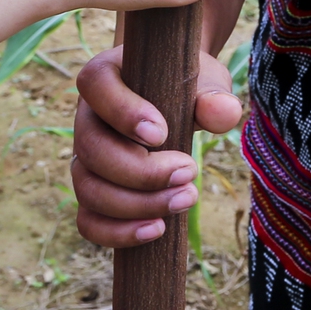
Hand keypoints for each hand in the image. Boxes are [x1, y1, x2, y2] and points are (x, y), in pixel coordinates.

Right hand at [70, 44, 243, 246]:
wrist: (178, 103)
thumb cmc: (186, 89)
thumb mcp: (203, 83)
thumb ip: (213, 96)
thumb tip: (224, 113)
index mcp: (104, 77)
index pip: (94, 86)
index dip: (122, 112)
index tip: (161, 134)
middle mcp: (86, 118)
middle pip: (91, 150)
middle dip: (141, 172)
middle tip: (190, 171)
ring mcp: (86, 159)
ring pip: (88, 189)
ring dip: (136, 205)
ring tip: (185, 199)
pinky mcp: (95, 193)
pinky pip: (88, 221)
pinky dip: (118, 232)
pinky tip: (157, 229)